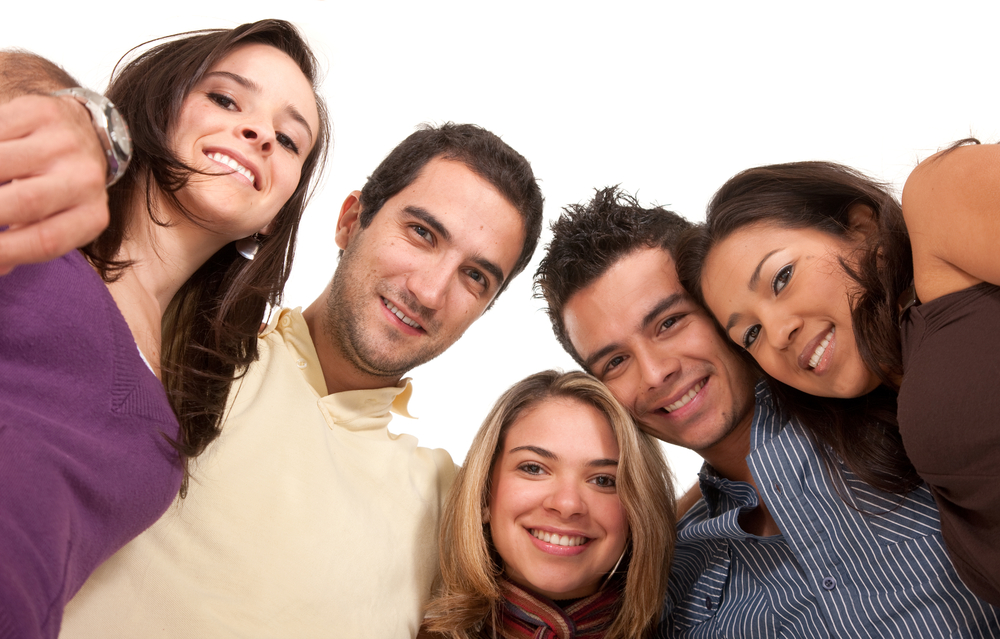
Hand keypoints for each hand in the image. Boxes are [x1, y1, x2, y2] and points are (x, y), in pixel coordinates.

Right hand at [0, 93, 108, 274]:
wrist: (85, 131)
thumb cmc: (58, 188)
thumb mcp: (56, 219)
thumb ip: (24, 242)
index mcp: (91, 214)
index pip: (45, 240)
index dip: (2, 251)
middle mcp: (86, 178)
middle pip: (24, 202)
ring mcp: (66, 142)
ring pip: (1, 163)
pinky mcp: (42, 111)